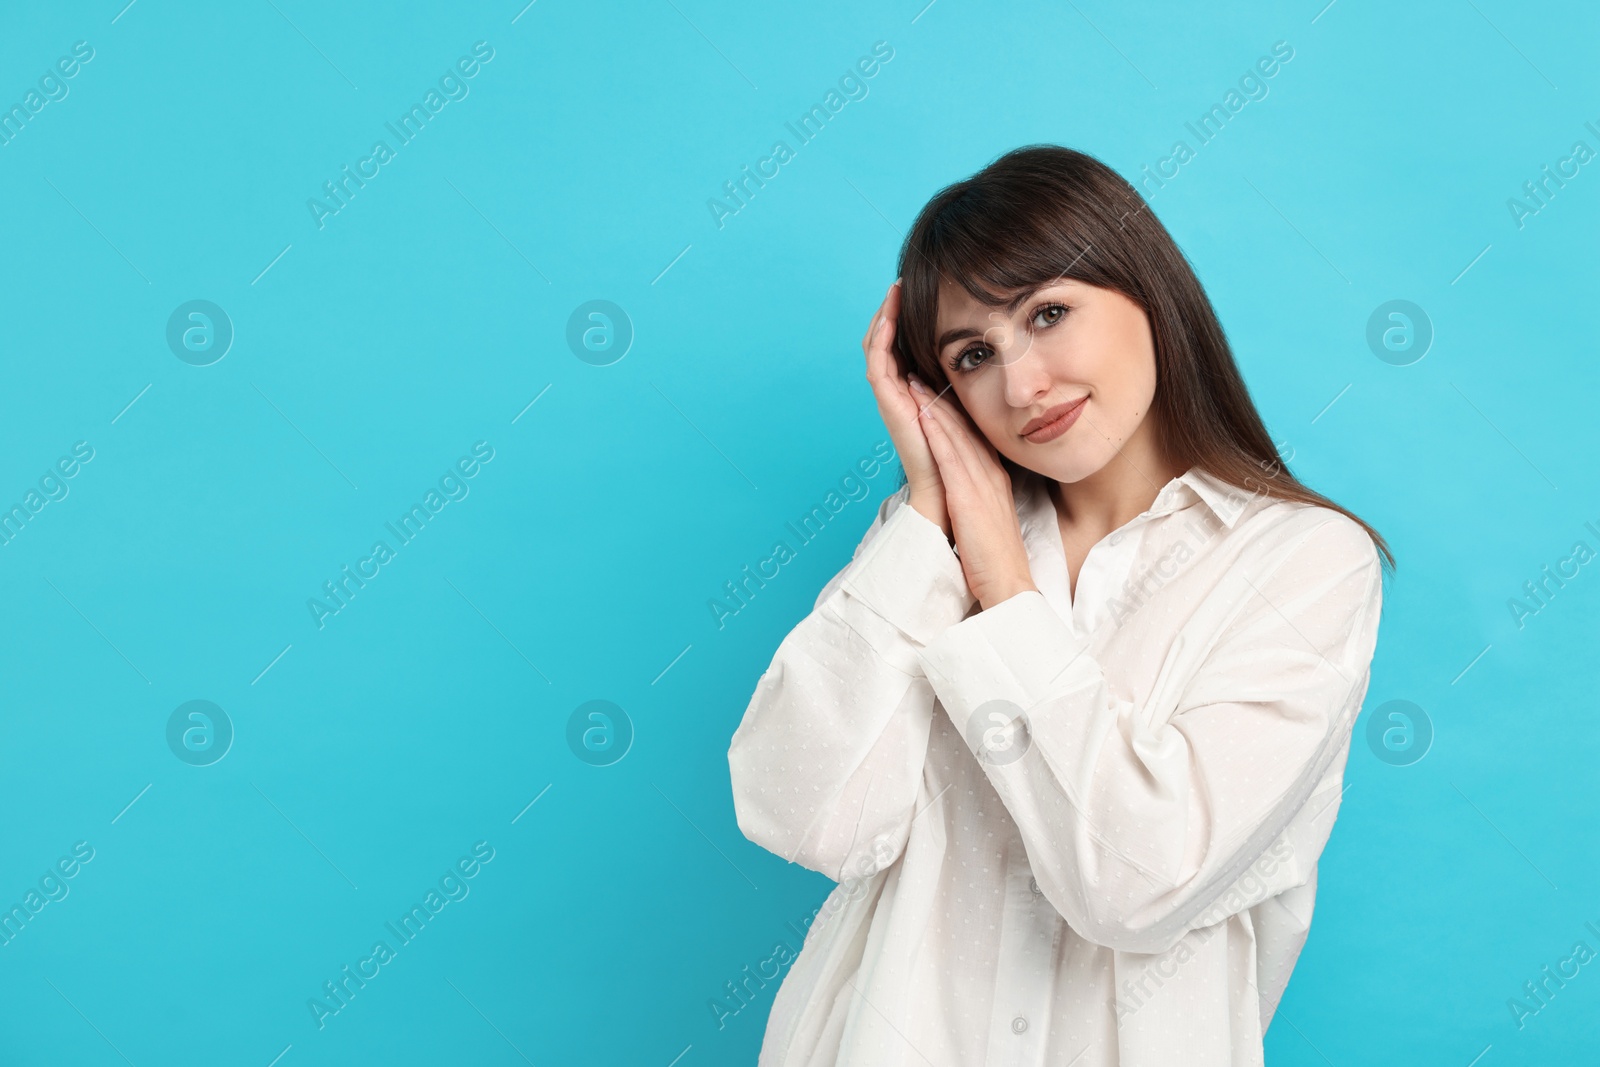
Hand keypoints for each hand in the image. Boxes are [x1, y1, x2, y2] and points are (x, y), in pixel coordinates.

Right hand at [862, 280, 948, 535]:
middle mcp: (899, 395)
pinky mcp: (889, 408)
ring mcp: (891, 401)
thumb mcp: (973, 414)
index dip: (904, 320)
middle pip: (885, 343)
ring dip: (882, 318)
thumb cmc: (967, 463)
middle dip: (891, 311)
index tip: (917, 291)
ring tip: (893, 291)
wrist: (954, 496)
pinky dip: (880, 340)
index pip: (903, 348)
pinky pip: (877, 366)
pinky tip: (889, 318)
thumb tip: (994, 360)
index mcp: (916, 394)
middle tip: (899, 282)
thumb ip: (971, 389)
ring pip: (876, 349)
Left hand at [911, 380, 1037, 610]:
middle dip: (943, 401)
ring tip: (915, 382)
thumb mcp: (989, 519)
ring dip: (934, 407)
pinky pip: (950, 457)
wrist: (1007, 582)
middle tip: (922, 375)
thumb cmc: (995, 559)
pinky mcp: (968, 496)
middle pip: (965, 429)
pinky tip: (923, 414)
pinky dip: (937, 432)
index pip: (974, 438)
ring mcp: (980, 483)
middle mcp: (990, 475)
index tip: (939, 393)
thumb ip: (980, 499)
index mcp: (996, 480)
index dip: (956, 413)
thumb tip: (968, 493)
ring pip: (956, 436)